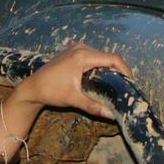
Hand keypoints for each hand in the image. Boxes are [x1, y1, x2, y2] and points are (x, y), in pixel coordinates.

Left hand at [15, 42, 130, 119]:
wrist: (32, 87)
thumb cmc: (51, 91)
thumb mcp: (73, 99)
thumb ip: (93, 106)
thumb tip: (112, 116)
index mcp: (82, 56)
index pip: (112, 58)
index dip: (125, 69)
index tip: (130, 82)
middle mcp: (80, 48)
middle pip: (107, 56)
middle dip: (117, 69)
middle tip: (124, 85)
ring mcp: (75, 48)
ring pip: (100, 55)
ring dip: (108, 67)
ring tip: (114, 82)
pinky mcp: (72, 51)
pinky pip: (92, 55)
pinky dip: (99, 64)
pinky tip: (100, 77)